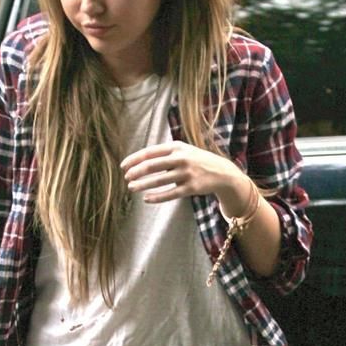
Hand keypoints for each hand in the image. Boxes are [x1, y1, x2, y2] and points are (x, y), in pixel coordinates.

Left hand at [121, 141, 250, 212]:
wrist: (221, 172)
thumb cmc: (196, 161)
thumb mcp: (182, 150)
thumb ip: (163, 154)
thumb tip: (138, 161)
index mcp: (176, 147)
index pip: (150, 152)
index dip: (134, 159)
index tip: (123, 166)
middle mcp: (181, 158)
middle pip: (152, 166)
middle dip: (136, 172)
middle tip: (126, 178)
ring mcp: (187, 173)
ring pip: (159, 181)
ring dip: (143, 185)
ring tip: (131, 188)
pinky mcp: (191, 188)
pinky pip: (170, 194)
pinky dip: (156, 197)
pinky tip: (146, 199)